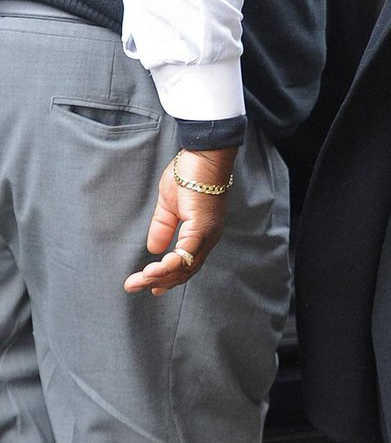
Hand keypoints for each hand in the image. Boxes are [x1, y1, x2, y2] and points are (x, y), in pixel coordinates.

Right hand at [123, 148, 237, 296]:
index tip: (150, 288)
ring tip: (139, 281)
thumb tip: (153, 249)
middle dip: (158, 282)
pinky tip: (154, 269)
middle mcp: (207, 239)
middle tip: (133, 287)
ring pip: (185, 267)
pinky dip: (170, 264)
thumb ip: (163, 227)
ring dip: (160, 276)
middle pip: (184, 271)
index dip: (167, 278)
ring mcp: (206, 234)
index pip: (185, 264)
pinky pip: (187, 253)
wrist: (204, 154)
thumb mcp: (169, 205)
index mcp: (200, 235)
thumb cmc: (190, 174)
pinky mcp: (202, 226)